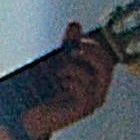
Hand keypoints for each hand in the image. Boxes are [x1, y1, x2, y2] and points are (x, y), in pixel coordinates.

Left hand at [18, 22, 115, 139]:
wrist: (32, 116)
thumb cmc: (46, 89)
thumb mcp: (59, 62)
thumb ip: (68, 45)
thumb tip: (75, 23)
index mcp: (96, 80)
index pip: (106, 58)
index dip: (95, 46)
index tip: (79, 39)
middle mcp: (99, 91)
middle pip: (106, 64)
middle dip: (90, 52)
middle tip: (73, 49)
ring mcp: (93, 101)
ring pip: (94, 75)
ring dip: (74, 67)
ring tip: (59, 71)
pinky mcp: (84, 109)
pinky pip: (85, 87)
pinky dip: (71, 80)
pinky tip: (61, 83)